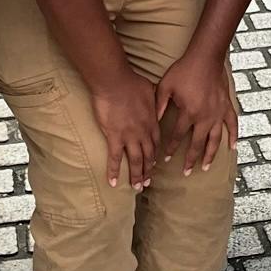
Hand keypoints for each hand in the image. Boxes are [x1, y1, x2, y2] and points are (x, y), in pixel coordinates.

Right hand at [91, 70, 159, 190]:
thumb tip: (156, 102)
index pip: (156, 143)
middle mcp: (143, 132)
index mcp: (152, 121)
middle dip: (149, 170)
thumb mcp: (150, 90)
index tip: (155, 163)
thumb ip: (154, 101)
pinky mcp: (114, 138)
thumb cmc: (132, 82)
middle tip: (148, 182)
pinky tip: (113, 182)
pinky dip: (114, 171)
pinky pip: (115, 158)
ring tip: (137, 187)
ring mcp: (129, 137)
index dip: (155, 154)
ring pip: (136, 161)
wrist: (116, 82)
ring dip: (137, 175)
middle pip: (148, 155)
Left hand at [154, 45, 235, 175]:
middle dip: (191, 159)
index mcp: (189, 113)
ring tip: (206, 167)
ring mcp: (218, 113)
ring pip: (215, 139)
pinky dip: (234, 136)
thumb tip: (152, 122)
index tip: (165, 160)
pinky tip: (233, 148)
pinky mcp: (227, 106)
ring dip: (210, 155)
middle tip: (186, 173)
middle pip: (198, 144)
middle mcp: (205, 117)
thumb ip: (159, 105)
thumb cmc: (184, 70)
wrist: (206, 57)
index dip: (171, 149)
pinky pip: (232, 124)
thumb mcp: (166, 86)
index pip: (178, 136)